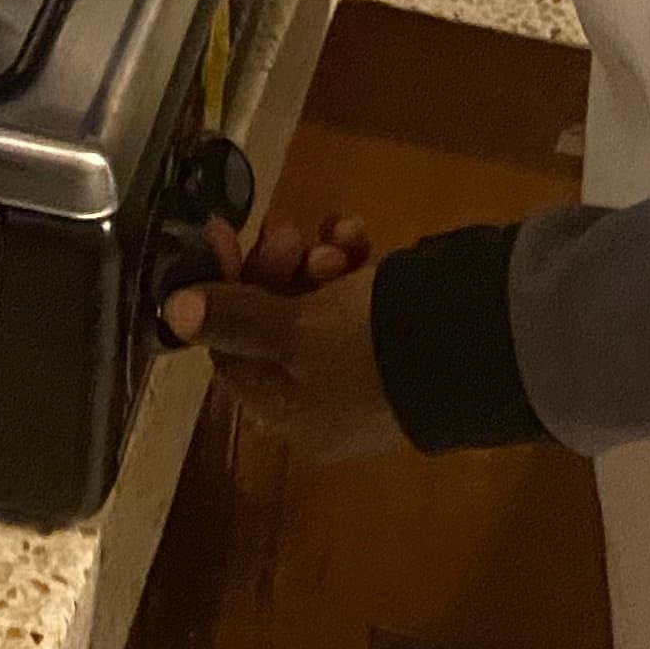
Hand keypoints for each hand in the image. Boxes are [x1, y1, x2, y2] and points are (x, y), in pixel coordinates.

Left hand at [163, 219, 402, 462]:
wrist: (482, 344)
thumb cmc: (372, 347)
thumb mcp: (295, 332)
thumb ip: (232, 317)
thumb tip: (167, 314)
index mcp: (288, 415)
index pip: (230, 352)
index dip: (221, 292)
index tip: (224, 236)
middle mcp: (321, 401)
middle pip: (271, 324)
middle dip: (275, 269)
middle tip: (289, 234)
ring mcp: (363, 370)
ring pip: (315, 303)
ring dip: (314, 259)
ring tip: (335, 238)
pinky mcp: (398, 337)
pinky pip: (357, 298)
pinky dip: (351, 262)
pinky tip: (358, 234)